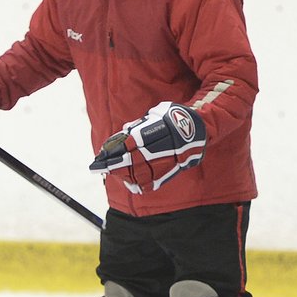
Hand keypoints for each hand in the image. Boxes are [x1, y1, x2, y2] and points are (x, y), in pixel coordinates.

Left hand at [90, 102, 206, 192]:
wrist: (196, 130)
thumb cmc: (171, 118)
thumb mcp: (155, 114)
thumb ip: (139, 125)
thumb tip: (123, 133)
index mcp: (157, 130)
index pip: (130, 143)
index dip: (114, 150)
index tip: (102, 153)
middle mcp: (162, 147)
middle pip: (134, 159)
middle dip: (115, 164)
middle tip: (100, 166)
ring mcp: (168, 160)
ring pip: (143, 171)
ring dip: (124, 174)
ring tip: (111, 173)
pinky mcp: (171, 170)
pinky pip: (154, 180)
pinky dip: (140, 182)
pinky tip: (128, 182)